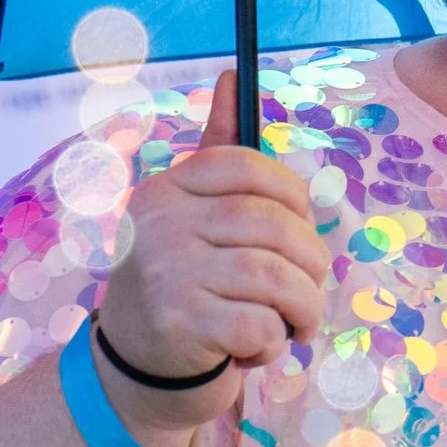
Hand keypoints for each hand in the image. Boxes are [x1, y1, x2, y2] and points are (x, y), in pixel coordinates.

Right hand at [93, 69, 326, 419]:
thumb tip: (233, 75)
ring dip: (302, 307)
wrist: (137, 371)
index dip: (291, 195)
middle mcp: (161, 223)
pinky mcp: (181, 323)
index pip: (244, 165)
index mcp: (168, 189)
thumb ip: (217, 155)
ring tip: (296, 324)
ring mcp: (167, 272)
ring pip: (273, 276)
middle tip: (307, 292)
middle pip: (271, 225)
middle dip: (309, 263)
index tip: (299, 229)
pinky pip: (259, 322)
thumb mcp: (193, 218)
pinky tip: (256, 348)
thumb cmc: (183, 286)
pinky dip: (273, 341)